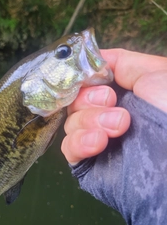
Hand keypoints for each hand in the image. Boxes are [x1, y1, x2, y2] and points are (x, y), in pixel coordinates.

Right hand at [61, 49, 166, 163]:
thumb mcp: (155, 72)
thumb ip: (121, 62)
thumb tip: (92, 62)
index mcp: (121, 94)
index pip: (86, 82)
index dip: (82, 77)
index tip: (91, 77)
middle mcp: (105, 115)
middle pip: (75, 100)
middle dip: (89, 99)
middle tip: (110, 101)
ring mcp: (96, 139)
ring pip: (71, 122)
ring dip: (90, 120)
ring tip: (119, 127)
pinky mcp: (88, 162)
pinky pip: (69, 148)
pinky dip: (79, 142)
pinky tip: (98, 143)